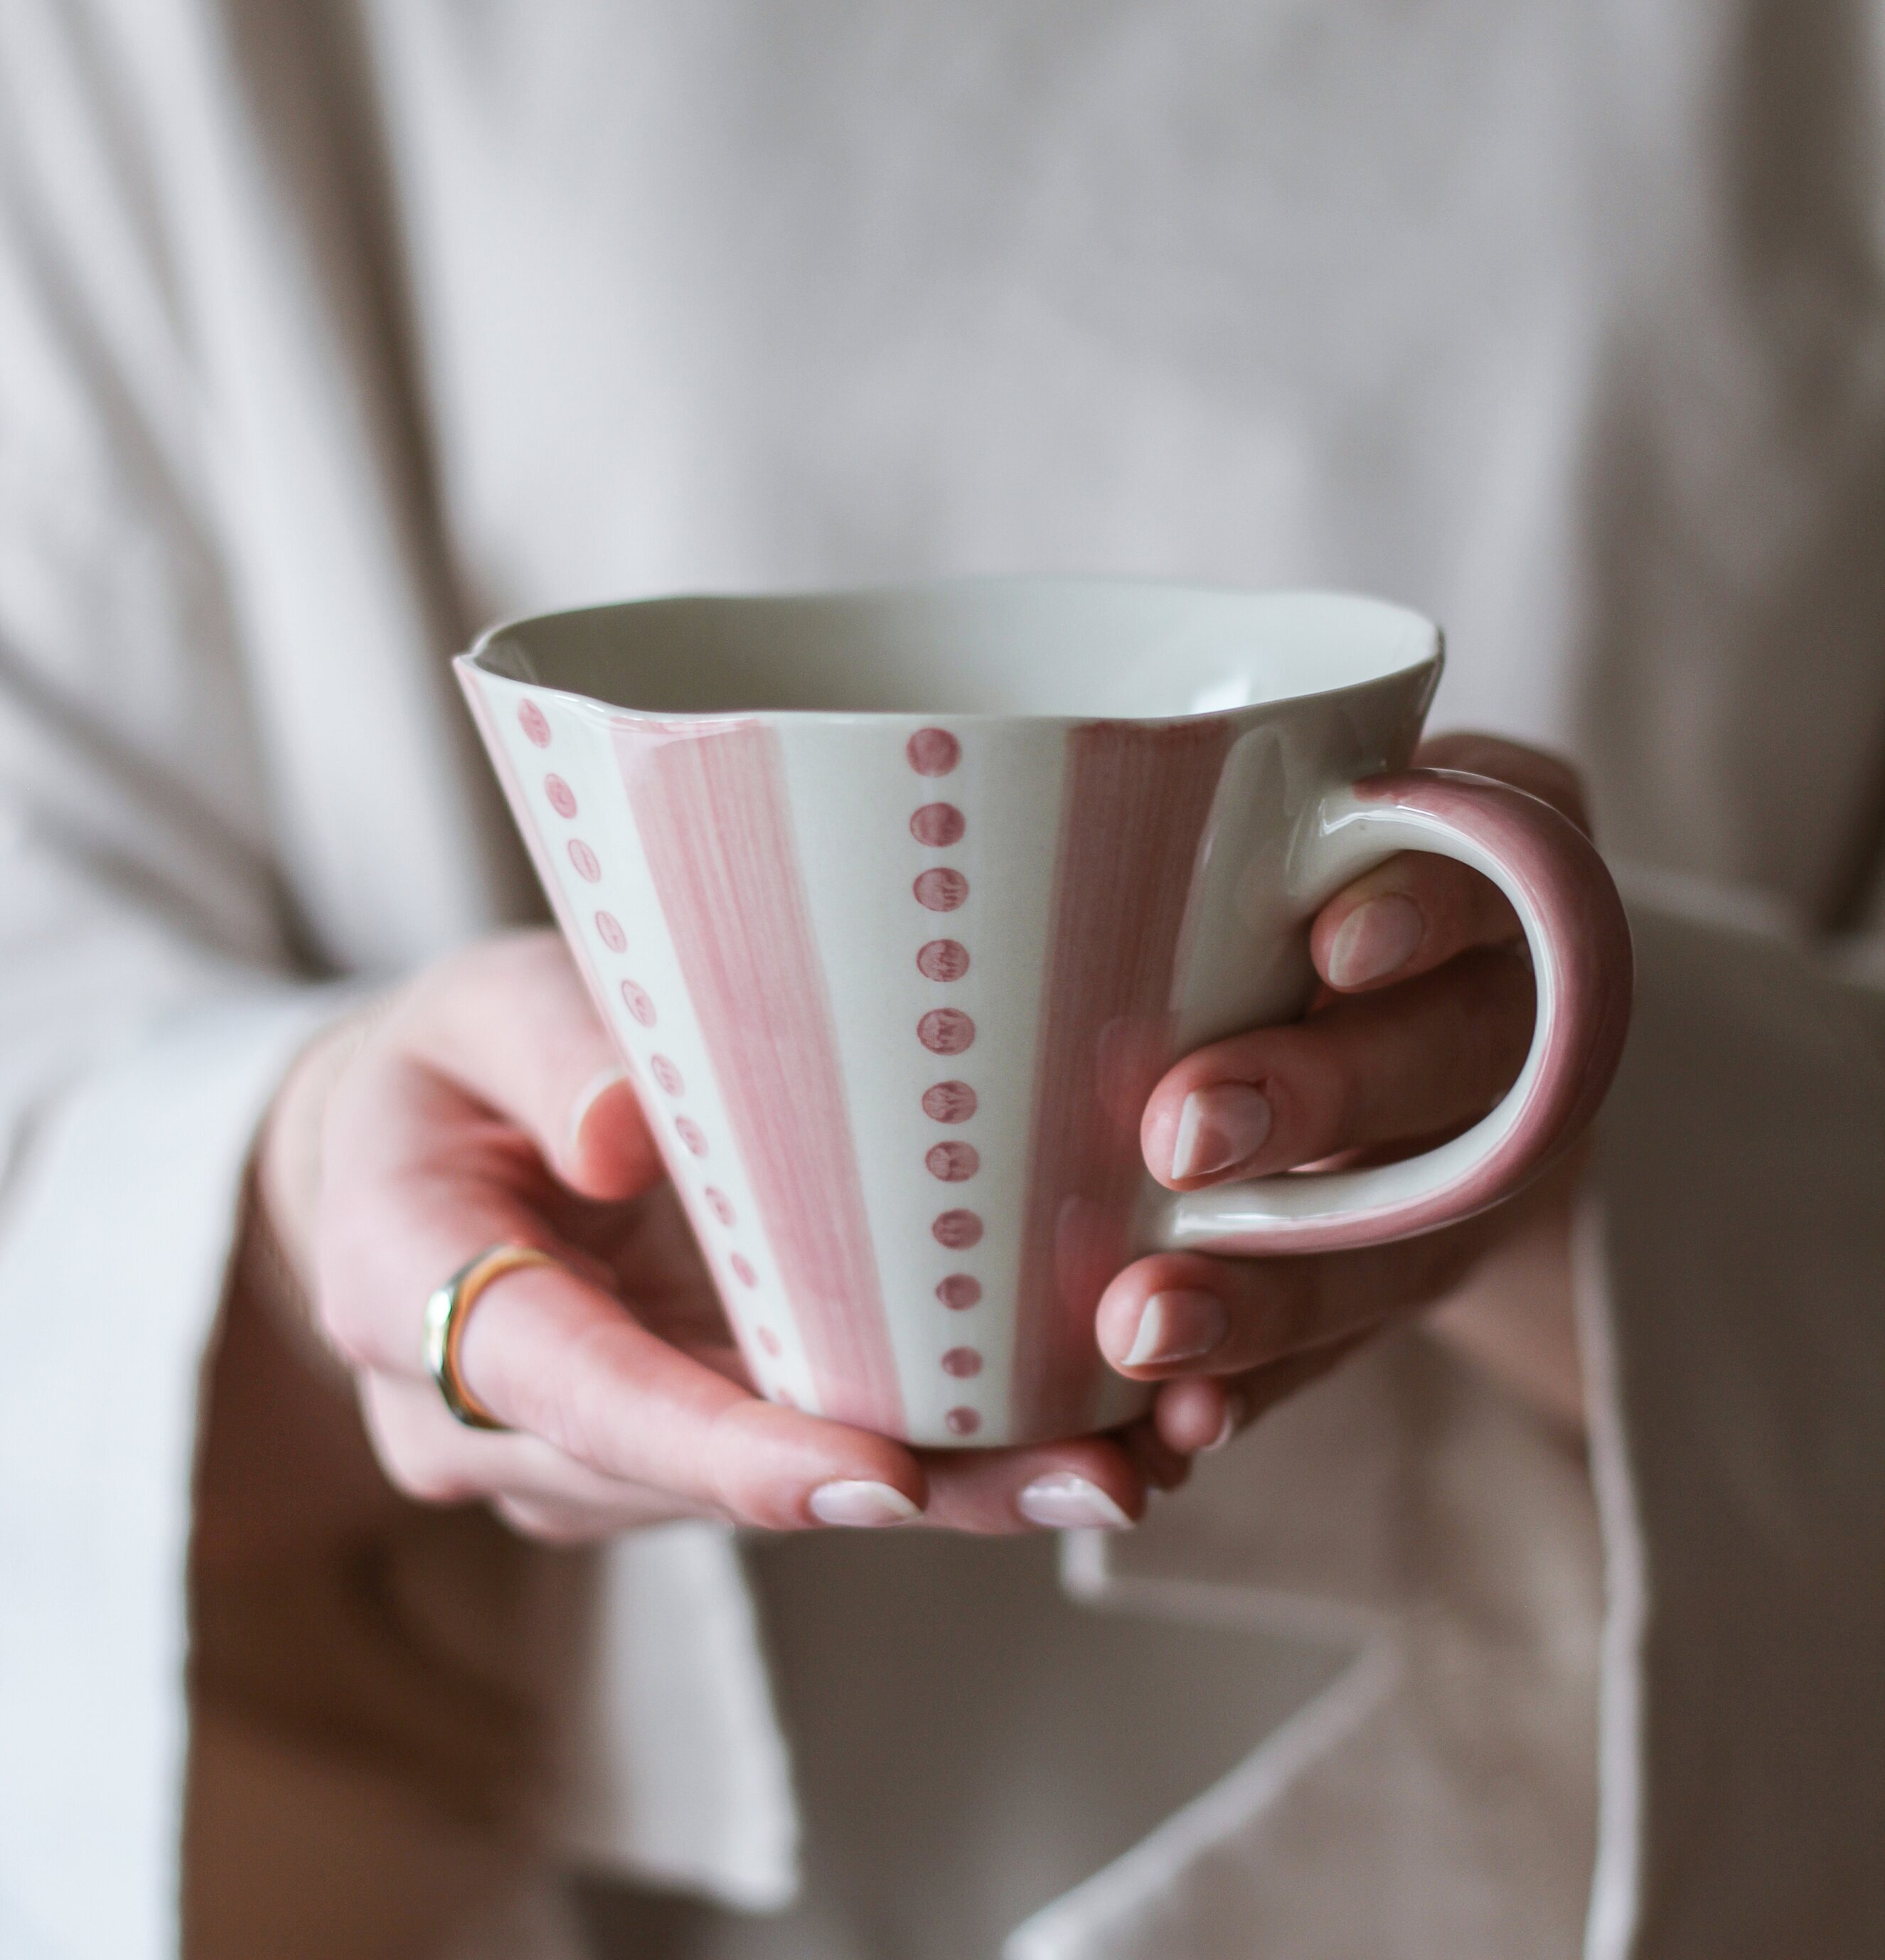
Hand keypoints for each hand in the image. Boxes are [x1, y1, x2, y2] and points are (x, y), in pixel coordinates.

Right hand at [250, 932, 1158, 1546]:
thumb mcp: (478, 1005)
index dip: (719, 1445)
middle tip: (1086, 1473)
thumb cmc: (457, 1062)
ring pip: (763, 1495)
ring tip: (1119, 1461)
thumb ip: (544, 1048)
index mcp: (406, 1291)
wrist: (412, 1153)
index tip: (875, 1471)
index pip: (570, 1389)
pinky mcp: (668, 1445)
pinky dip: (925, 1460)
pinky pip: (790, 1465)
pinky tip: (1063, 1441)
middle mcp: (489, 1419)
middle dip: (894, 1488)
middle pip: (699, 1476)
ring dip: (943, 1493)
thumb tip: (625, 1133)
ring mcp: (582, 1454)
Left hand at [1100, 734, 1596, 1452]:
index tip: (1337, 941)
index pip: (1494, 867)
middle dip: (1326, 1101)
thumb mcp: (1276, 803)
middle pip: (1456, 1060)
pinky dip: (1270, 1385)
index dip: (1431, 907)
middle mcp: (1510, 1021)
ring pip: (1414, 1231)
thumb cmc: (1280, 866)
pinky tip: (1183, 1425)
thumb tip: (997, 787)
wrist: (1390, 998)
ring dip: (1283, 1289)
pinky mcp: (1416, 1273)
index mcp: (1491, 869)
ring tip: (1148, 1328)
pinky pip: (1356, 1344)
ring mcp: (1478, 1165)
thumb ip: (1214, 806)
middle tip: (1185, 1136)